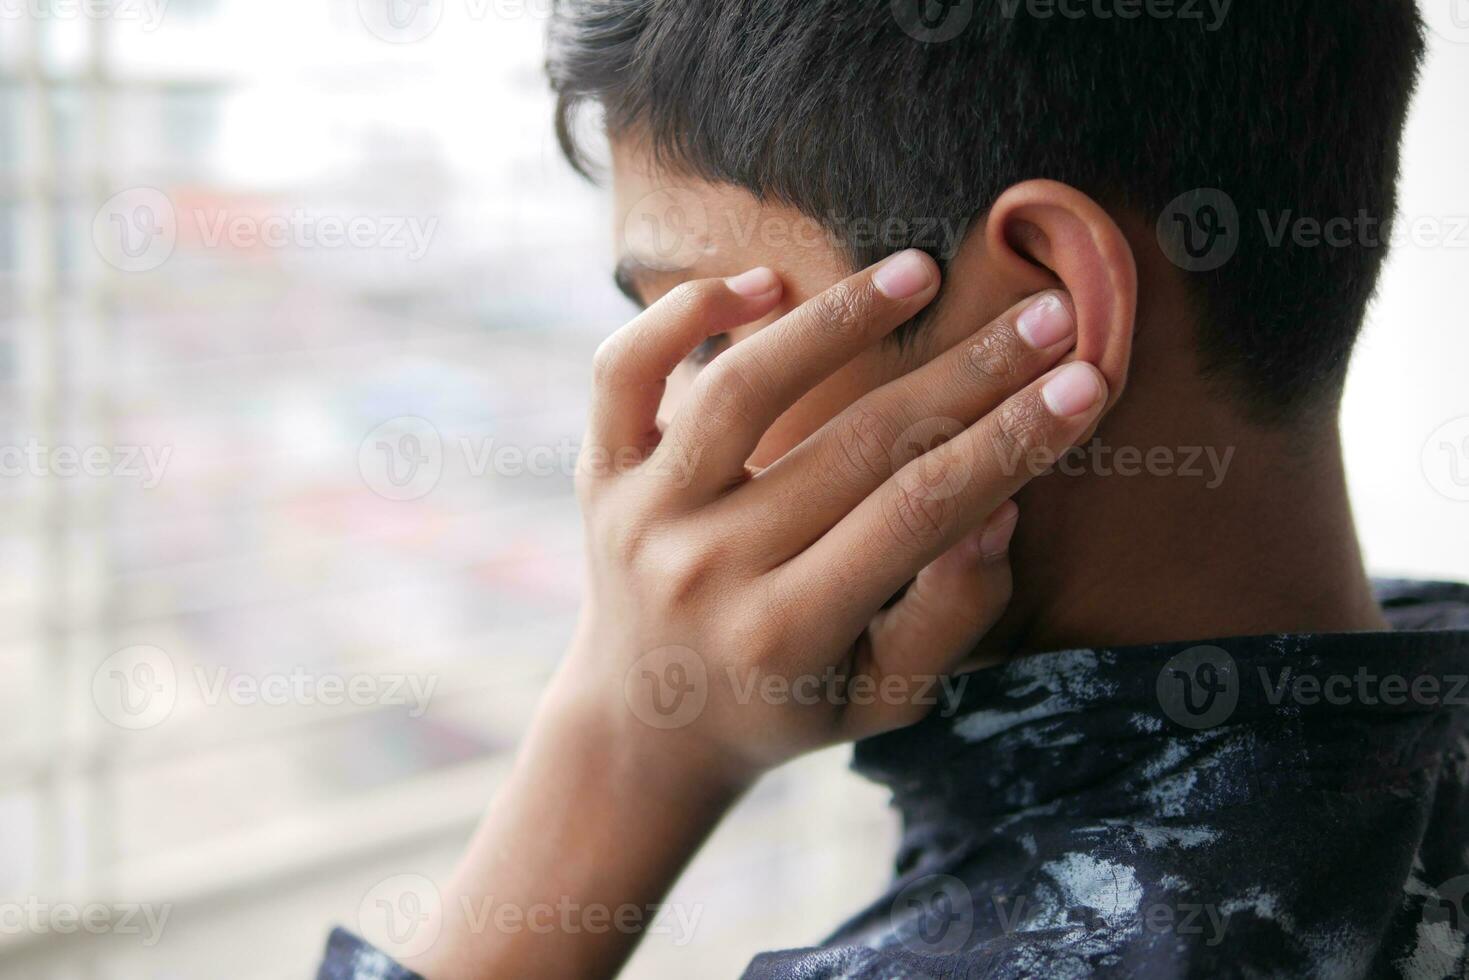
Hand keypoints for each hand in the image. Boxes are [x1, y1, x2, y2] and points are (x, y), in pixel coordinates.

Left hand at [560, 248, 1106, 788]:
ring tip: (921, 271)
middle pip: (855, 443)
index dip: (1012, 442)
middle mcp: (706, 569)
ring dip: (838, 318)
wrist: (649, 723)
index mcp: (785, 634)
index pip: (919, 513)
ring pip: (741, 388)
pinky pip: (624, 371)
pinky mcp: (600, 474)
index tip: (1088, 381)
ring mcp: (642, 516)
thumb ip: (948, 613)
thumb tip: (1001, 505)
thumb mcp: (885, 698)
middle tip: (1050, 314)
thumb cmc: (788, 703)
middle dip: (969, 373)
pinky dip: (682, 314)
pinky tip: (762, 282)